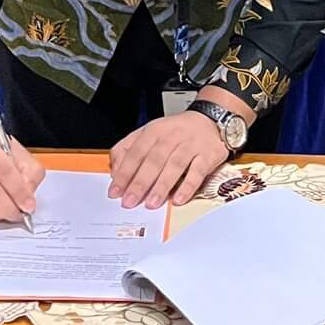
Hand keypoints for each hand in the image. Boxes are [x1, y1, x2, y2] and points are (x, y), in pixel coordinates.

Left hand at [108, 112, 228, 208]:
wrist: (209, 121)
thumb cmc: (175, 132)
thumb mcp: (148, 133)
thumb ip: (128, 149)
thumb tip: (116, 172)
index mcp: (154, 131)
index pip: (135, 153)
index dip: (124, 173)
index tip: (115, 191)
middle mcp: (172, 136)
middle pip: (153, 160)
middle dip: (140, 183)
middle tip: (130, 201)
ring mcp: (191, 145)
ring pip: (174, 165)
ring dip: (162, 186)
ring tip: (152, 203)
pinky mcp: (208, 155)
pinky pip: (198, 172)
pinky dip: (188, 186)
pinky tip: (179, 199)